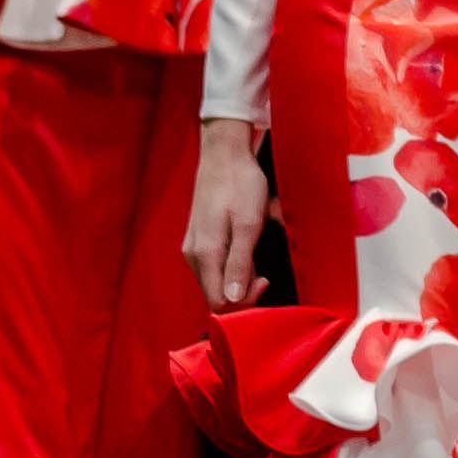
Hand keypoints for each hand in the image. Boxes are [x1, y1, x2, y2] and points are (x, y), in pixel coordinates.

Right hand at [182, 119, 269, 307]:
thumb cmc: (240, 184)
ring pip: (216, 282)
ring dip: (239, 277)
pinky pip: (215, 267)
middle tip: (263, 270)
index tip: (264, 280)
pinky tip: (244, 245)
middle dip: (243, 290)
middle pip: (216, 295)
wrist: (224, 155)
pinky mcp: (199, 240)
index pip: (219, 303)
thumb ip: (240, 264)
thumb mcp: (249, 225)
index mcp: (205, 254)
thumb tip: (234, 299)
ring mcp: (194, 247)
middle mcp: (194, 255)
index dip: (245, 301)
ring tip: (254, 250)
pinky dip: (233, 265)